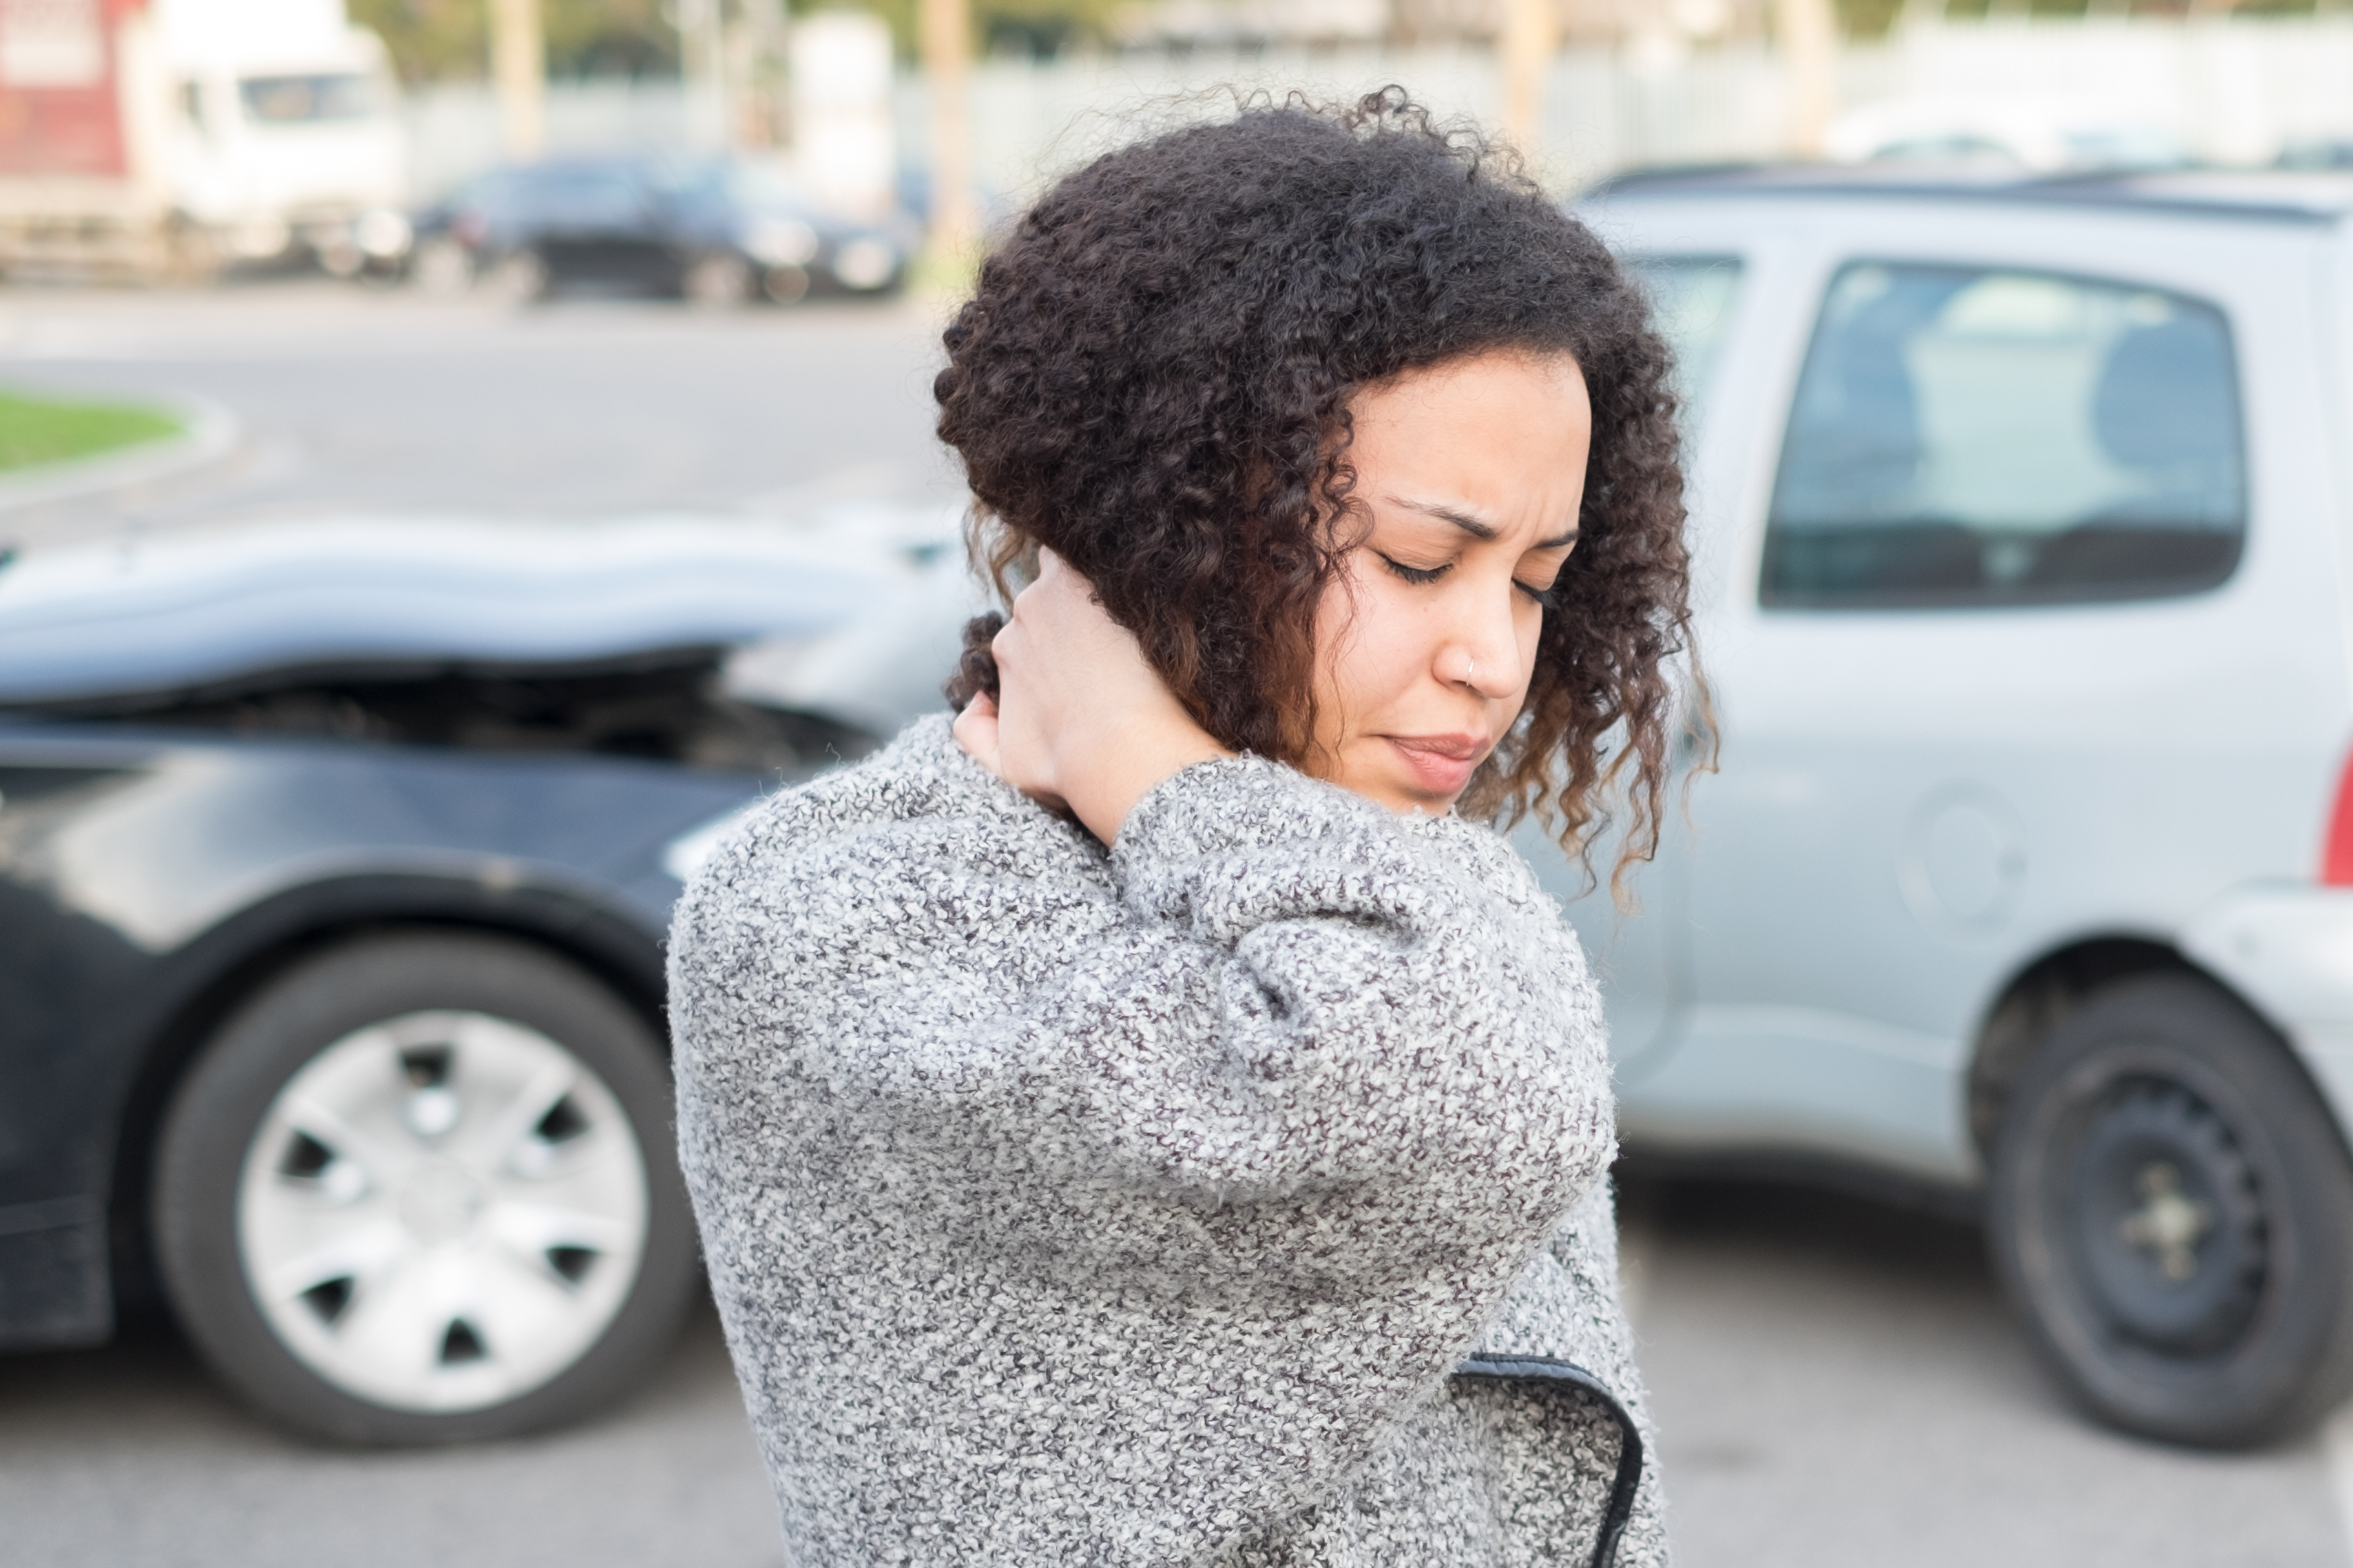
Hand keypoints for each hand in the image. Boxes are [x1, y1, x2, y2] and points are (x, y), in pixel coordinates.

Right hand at [956, 550, 1229, 843]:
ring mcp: (1061, 591)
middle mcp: (1027, 617)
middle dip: (1080, 612)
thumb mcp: (1008, 767)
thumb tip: (974, 702)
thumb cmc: (1071, 767)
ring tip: (1130, 604)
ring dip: (1096, 580)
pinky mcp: (1097, 574)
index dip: (1059, 641)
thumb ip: (975, 734)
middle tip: (1117, 635)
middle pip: (1053, 598)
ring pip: (1075, 567)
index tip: (1085, 657)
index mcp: (1008, 651)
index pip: (1032, 631)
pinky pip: (1099, 545)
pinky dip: (1111, 547)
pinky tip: (1136, 558)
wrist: (1120, 752)